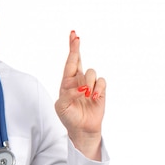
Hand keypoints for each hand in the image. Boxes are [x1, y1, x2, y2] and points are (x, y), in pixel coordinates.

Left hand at [54, 31, 105, 158]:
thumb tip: (79, 87)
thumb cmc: (69, 117)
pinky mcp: (100, 90)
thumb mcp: (62, 106)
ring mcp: (90, 84)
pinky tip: (93, 98)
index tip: (73, 36)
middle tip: (76, 36)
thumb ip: (67, 94)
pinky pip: (102, 81)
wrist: (82, 128)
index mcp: (67, 82)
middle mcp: (78, 80)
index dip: (72, 49)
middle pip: (79, 59)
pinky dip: (98, 89)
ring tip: (85, 95)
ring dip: (88, 82)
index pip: (69, 63)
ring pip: (91, 72)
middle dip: (76, 47)